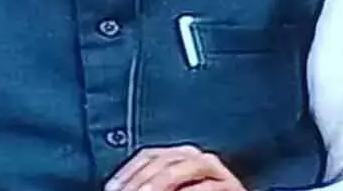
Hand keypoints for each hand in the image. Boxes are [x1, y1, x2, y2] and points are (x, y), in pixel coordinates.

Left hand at [105, 145, 246, 190]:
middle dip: (139, 181)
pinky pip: (207, 187)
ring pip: (179, 170)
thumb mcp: (170, 188)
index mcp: (177, 155)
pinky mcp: (232, 185)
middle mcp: (194, 156)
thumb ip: (148, 184)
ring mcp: (213, 169)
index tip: (110, 189)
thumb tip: (119, 188)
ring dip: (158, 184)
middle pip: (160, 162)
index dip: (126, 173)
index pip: (146, 156)